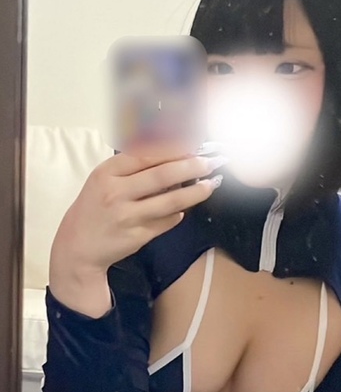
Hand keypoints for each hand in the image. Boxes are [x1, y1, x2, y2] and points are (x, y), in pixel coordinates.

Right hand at [50, 151, 224, 278]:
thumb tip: (173, 151)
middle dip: (193, 166)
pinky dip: (180, 213)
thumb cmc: (95, 207)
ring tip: (211, 183)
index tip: (194, 144)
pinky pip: (168, 221)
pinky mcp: (138, 237)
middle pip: (164, 175)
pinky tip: (185, 207)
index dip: (174, 148)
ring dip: (197, 192)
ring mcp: (128, 217)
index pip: (147, 154)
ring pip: (172, 201)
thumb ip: (133, 165)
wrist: (77, 248)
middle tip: (212, 161)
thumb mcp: (105, 179)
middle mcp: (116, 193)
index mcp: (107, 173)